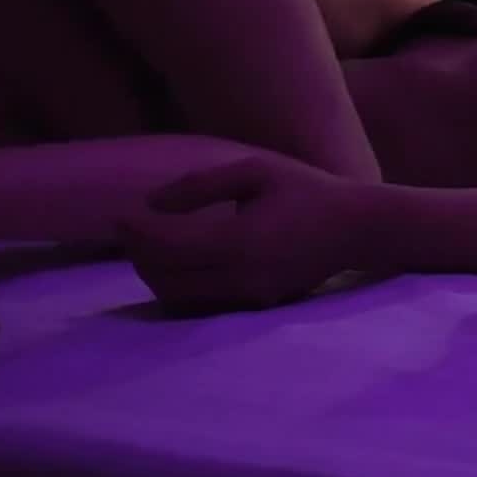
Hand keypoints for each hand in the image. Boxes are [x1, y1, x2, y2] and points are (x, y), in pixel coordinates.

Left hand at [120, 155, 370, 313]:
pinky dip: (177, 284)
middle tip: (128, 227)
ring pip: (177, 296)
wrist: (358, 229)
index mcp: (238, 240)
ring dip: (154, 271)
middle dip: (137, 252)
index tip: (118, 214)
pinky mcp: (254, 305)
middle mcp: (239, 277)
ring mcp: (247, 297)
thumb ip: (201, 186)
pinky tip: (178, 261)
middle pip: (164, 275)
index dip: (135, 230)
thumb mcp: (255, 171)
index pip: (167, 243)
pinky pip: (200, 302)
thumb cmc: (308, 191)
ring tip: (150, 243)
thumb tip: (152, 204)